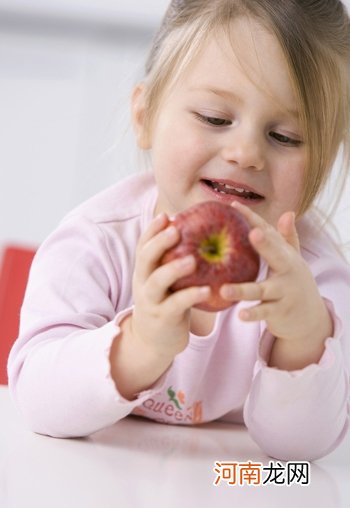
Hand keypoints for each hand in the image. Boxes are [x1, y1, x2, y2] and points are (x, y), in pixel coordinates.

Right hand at [129, 212, 210, 359]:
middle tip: (176, 229)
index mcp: (144, 271)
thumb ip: (172, 262)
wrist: (152, 341)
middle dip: (158, 242)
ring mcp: (151, 301)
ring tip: (193, 260)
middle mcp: (143, 283)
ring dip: (174, 269)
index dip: (152, 230)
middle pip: (145, 258)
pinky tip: (207, 290)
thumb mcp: (164, 282)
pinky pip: (176, 305)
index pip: (143, 246)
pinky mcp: (163, 318)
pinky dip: (191, 295)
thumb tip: (195, 234)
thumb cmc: (166, 303)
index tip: (165, 215)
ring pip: (157, 281)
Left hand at [220, 202, 332, 368]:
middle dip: (266, 244)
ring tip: (225, 289)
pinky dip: (253, 314)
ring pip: (262, 290)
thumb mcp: (291, 259)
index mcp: (286, 254)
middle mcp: (287, 271)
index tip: (233, 206)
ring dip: (243, 290)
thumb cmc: (292, 281)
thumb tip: (288, 212)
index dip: (252, 219)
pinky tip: (240, 315)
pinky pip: (264, 312)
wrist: (309, 316)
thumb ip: (287, 238)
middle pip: (276, 255)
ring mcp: (284, 292)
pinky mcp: (279, 312)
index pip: (268, 232)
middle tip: (252, 233)